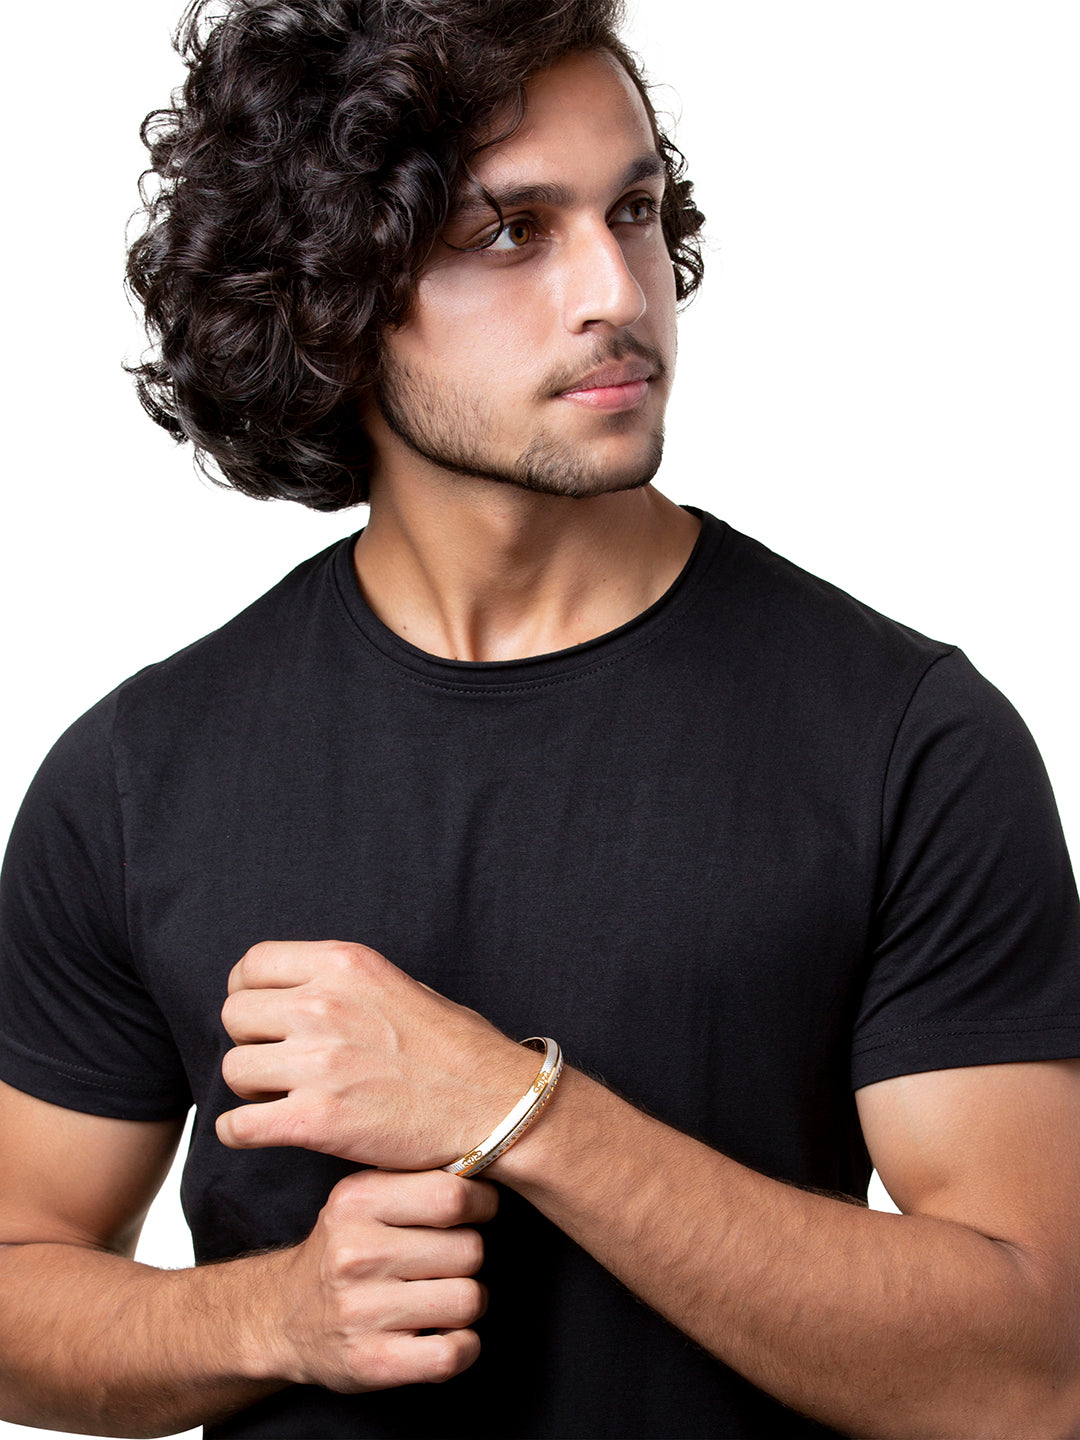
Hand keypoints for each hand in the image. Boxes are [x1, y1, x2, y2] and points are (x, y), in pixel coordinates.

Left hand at [216, 940, 539, 1167]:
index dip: (248, 991)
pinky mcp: (316, 1119)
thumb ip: (343, 981)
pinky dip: (240, 1132)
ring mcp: (319, 1062)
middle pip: (234, 1016)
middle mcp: (325, 1005)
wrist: (494, 1104)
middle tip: (276, 1061)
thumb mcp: (399, 983)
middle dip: (250, 1041)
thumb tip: (294, 990)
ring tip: (282, 1096)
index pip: (252, 964)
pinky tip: (260, 1131)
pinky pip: (238, 1125)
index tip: (261, 1016)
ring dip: (251, 1088)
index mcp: (345, 964)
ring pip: (234, 1069)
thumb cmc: (454, 1048)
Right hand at [253, 1168, 495, 1390]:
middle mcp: (356, 1253)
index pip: (452, 1195)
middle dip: (469, 1257)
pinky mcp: (372, 1362)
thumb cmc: (345, 1250)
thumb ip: (417, 1178)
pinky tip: (444, 1336)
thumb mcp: (364, 1198)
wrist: (283, 1318)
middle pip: (469, 1249)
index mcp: (357, 1201)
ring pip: (468, 1300)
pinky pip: (452, 1354)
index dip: (481, 1203)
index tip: (478, 1210)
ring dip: (465, 1302)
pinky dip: (463, 1348)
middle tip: (446, 1262)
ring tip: (438, 1297)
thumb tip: (490, 1161)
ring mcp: (362, 1311)